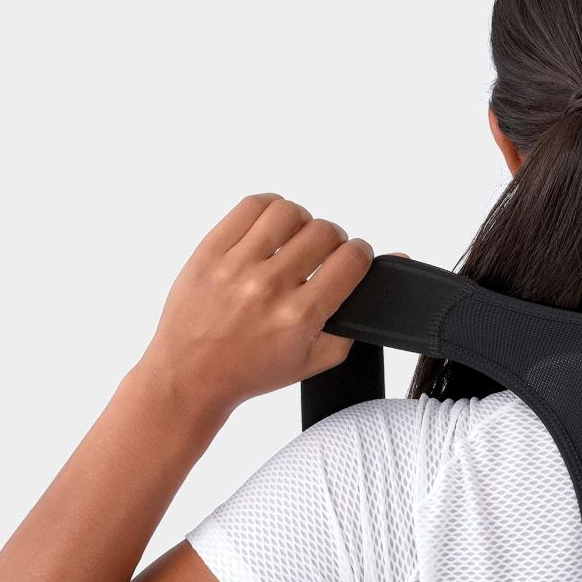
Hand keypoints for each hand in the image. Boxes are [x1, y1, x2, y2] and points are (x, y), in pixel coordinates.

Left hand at [135, 193, 390, 419]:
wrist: (190, 375)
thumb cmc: (252, 369)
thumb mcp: (317, 358)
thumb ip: (356, 319)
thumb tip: (391, 263)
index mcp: (299, 317)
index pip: (351, 260)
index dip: (360, 254)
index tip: (353, 259)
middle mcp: (268, 288)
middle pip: (324, 232)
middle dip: (333, 241)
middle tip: (323, 256)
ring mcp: (235, 266)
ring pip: (289, 212)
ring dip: (302, 222)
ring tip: (295, 240)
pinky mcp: (209, 250)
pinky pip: (250, 206)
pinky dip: (270, 210)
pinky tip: (271, 229)